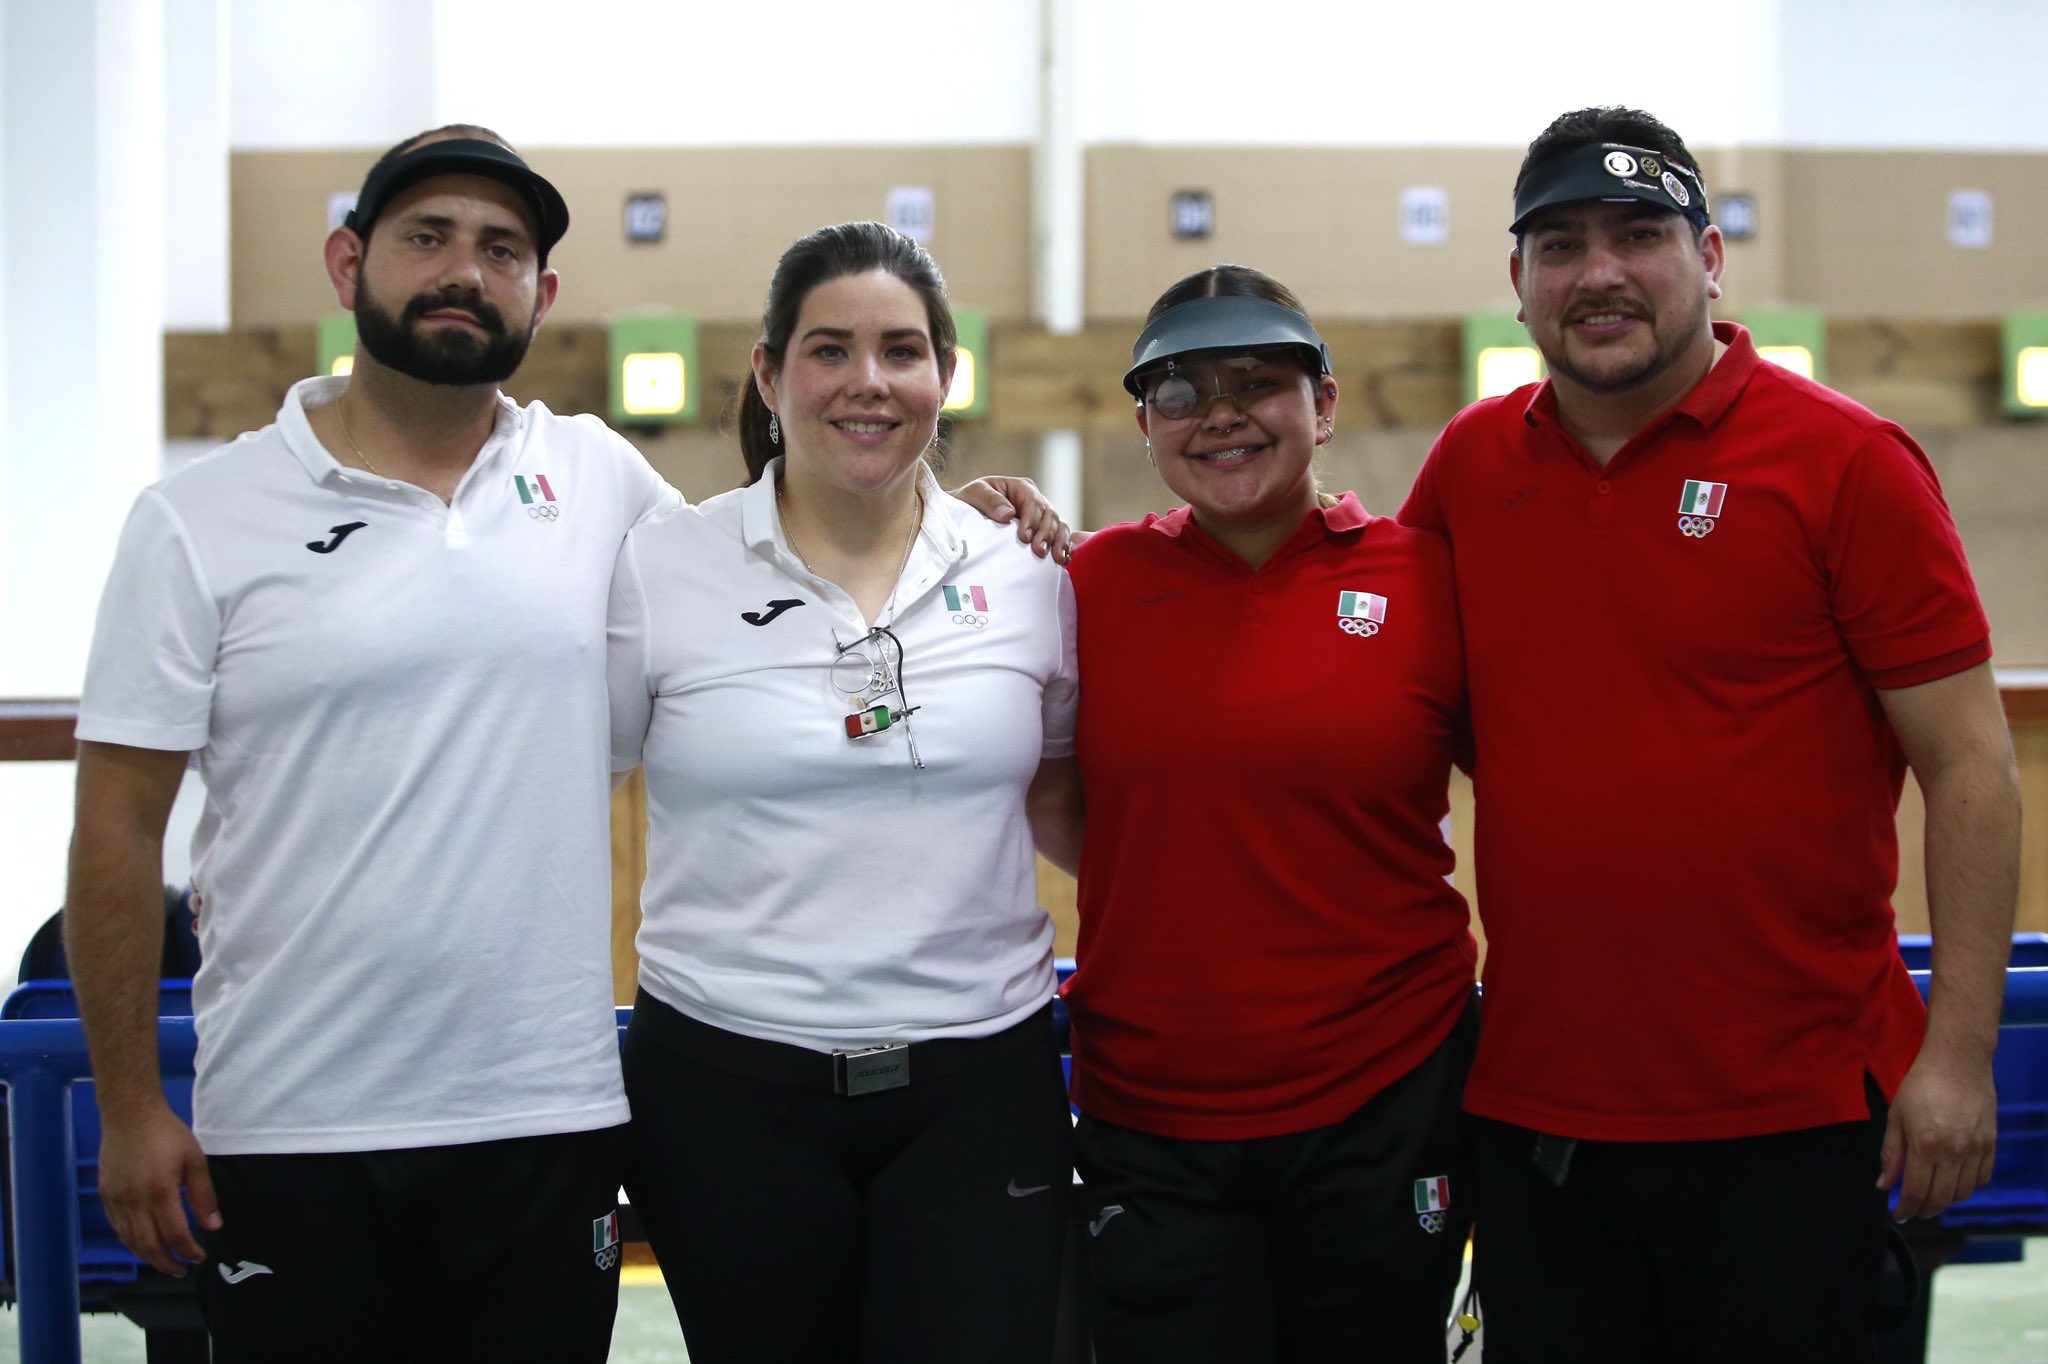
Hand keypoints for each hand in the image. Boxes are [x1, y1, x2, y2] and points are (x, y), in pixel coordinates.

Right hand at [98, 1103, 220, 1275]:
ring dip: (148, 1257)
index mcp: (159, 1193)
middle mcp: (134, 1202)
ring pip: (130, 1241)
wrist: (130, 1114)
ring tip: (165, 1263)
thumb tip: (213, 1226)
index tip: (200, 1256)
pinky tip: (144, 1244)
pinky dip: (131, 1242)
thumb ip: (204, 1196)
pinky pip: (118, 1229)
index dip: (188, 1251)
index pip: (174, 1235)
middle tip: (182, 1271)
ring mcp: (116, 1201)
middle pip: (149, 1246)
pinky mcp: (106, 1196)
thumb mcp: (195, 1161)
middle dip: (167, 1263)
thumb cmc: (167, 1134)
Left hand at [952, 475, 1074, 562]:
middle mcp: (1035, 501)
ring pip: (1059, 526)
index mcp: (1021, 488)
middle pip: (1050, 515)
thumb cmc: (970, 502)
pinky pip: (1060, 538)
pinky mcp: (1043, 533)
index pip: (1033, 502)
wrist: (966, 516)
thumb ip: (989, 500)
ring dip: (1059, 542)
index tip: (1025, 537)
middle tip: (1039, 552)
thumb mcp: (974, 494)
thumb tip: (1009, 514)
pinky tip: (1063, 561)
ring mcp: (1042, 518)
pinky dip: (1064, 548)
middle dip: (1046, 534)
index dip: (1032, 520)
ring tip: (1057, 559)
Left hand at [1877, 1044, 1997, 1219]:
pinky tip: (1954, 1182)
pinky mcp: (1991, 1144)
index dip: (1906, 1209)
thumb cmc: (1920, 1085)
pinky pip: (1982, 1178)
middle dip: (1925, 1210)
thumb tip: (1883, 1185)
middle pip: (1942, 1199)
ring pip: (1964, 1193)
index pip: (1917, 1192)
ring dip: (1946, 1201)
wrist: (1957, 1062)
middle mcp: (1954, 1152)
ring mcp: (1976, 1149)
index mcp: (1926, 1145)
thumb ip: (1890, 1154)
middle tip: (1914, 1210)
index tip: (1899, 1215)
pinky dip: (1968, 1187)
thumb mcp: (1896, 1116)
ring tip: (1932, 1196)